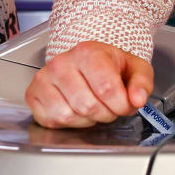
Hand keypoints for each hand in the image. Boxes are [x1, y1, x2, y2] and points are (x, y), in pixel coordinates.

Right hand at [25, 41, 152, 128]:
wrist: (88, 61)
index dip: (121, 105)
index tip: (126, 106)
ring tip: (95, 107)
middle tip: (111, 107)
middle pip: (87, 105)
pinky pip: (52, 121)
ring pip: (68, 116)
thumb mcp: (135, 68)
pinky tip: (78, 109)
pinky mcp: (32, 95)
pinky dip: (70, 123)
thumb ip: (142, 83)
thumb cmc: (110, 66)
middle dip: (106, 113)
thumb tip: (138, 99)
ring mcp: (43, 79)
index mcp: (88, 52)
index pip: (106, 88)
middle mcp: (61, 63)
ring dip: (88, 120)